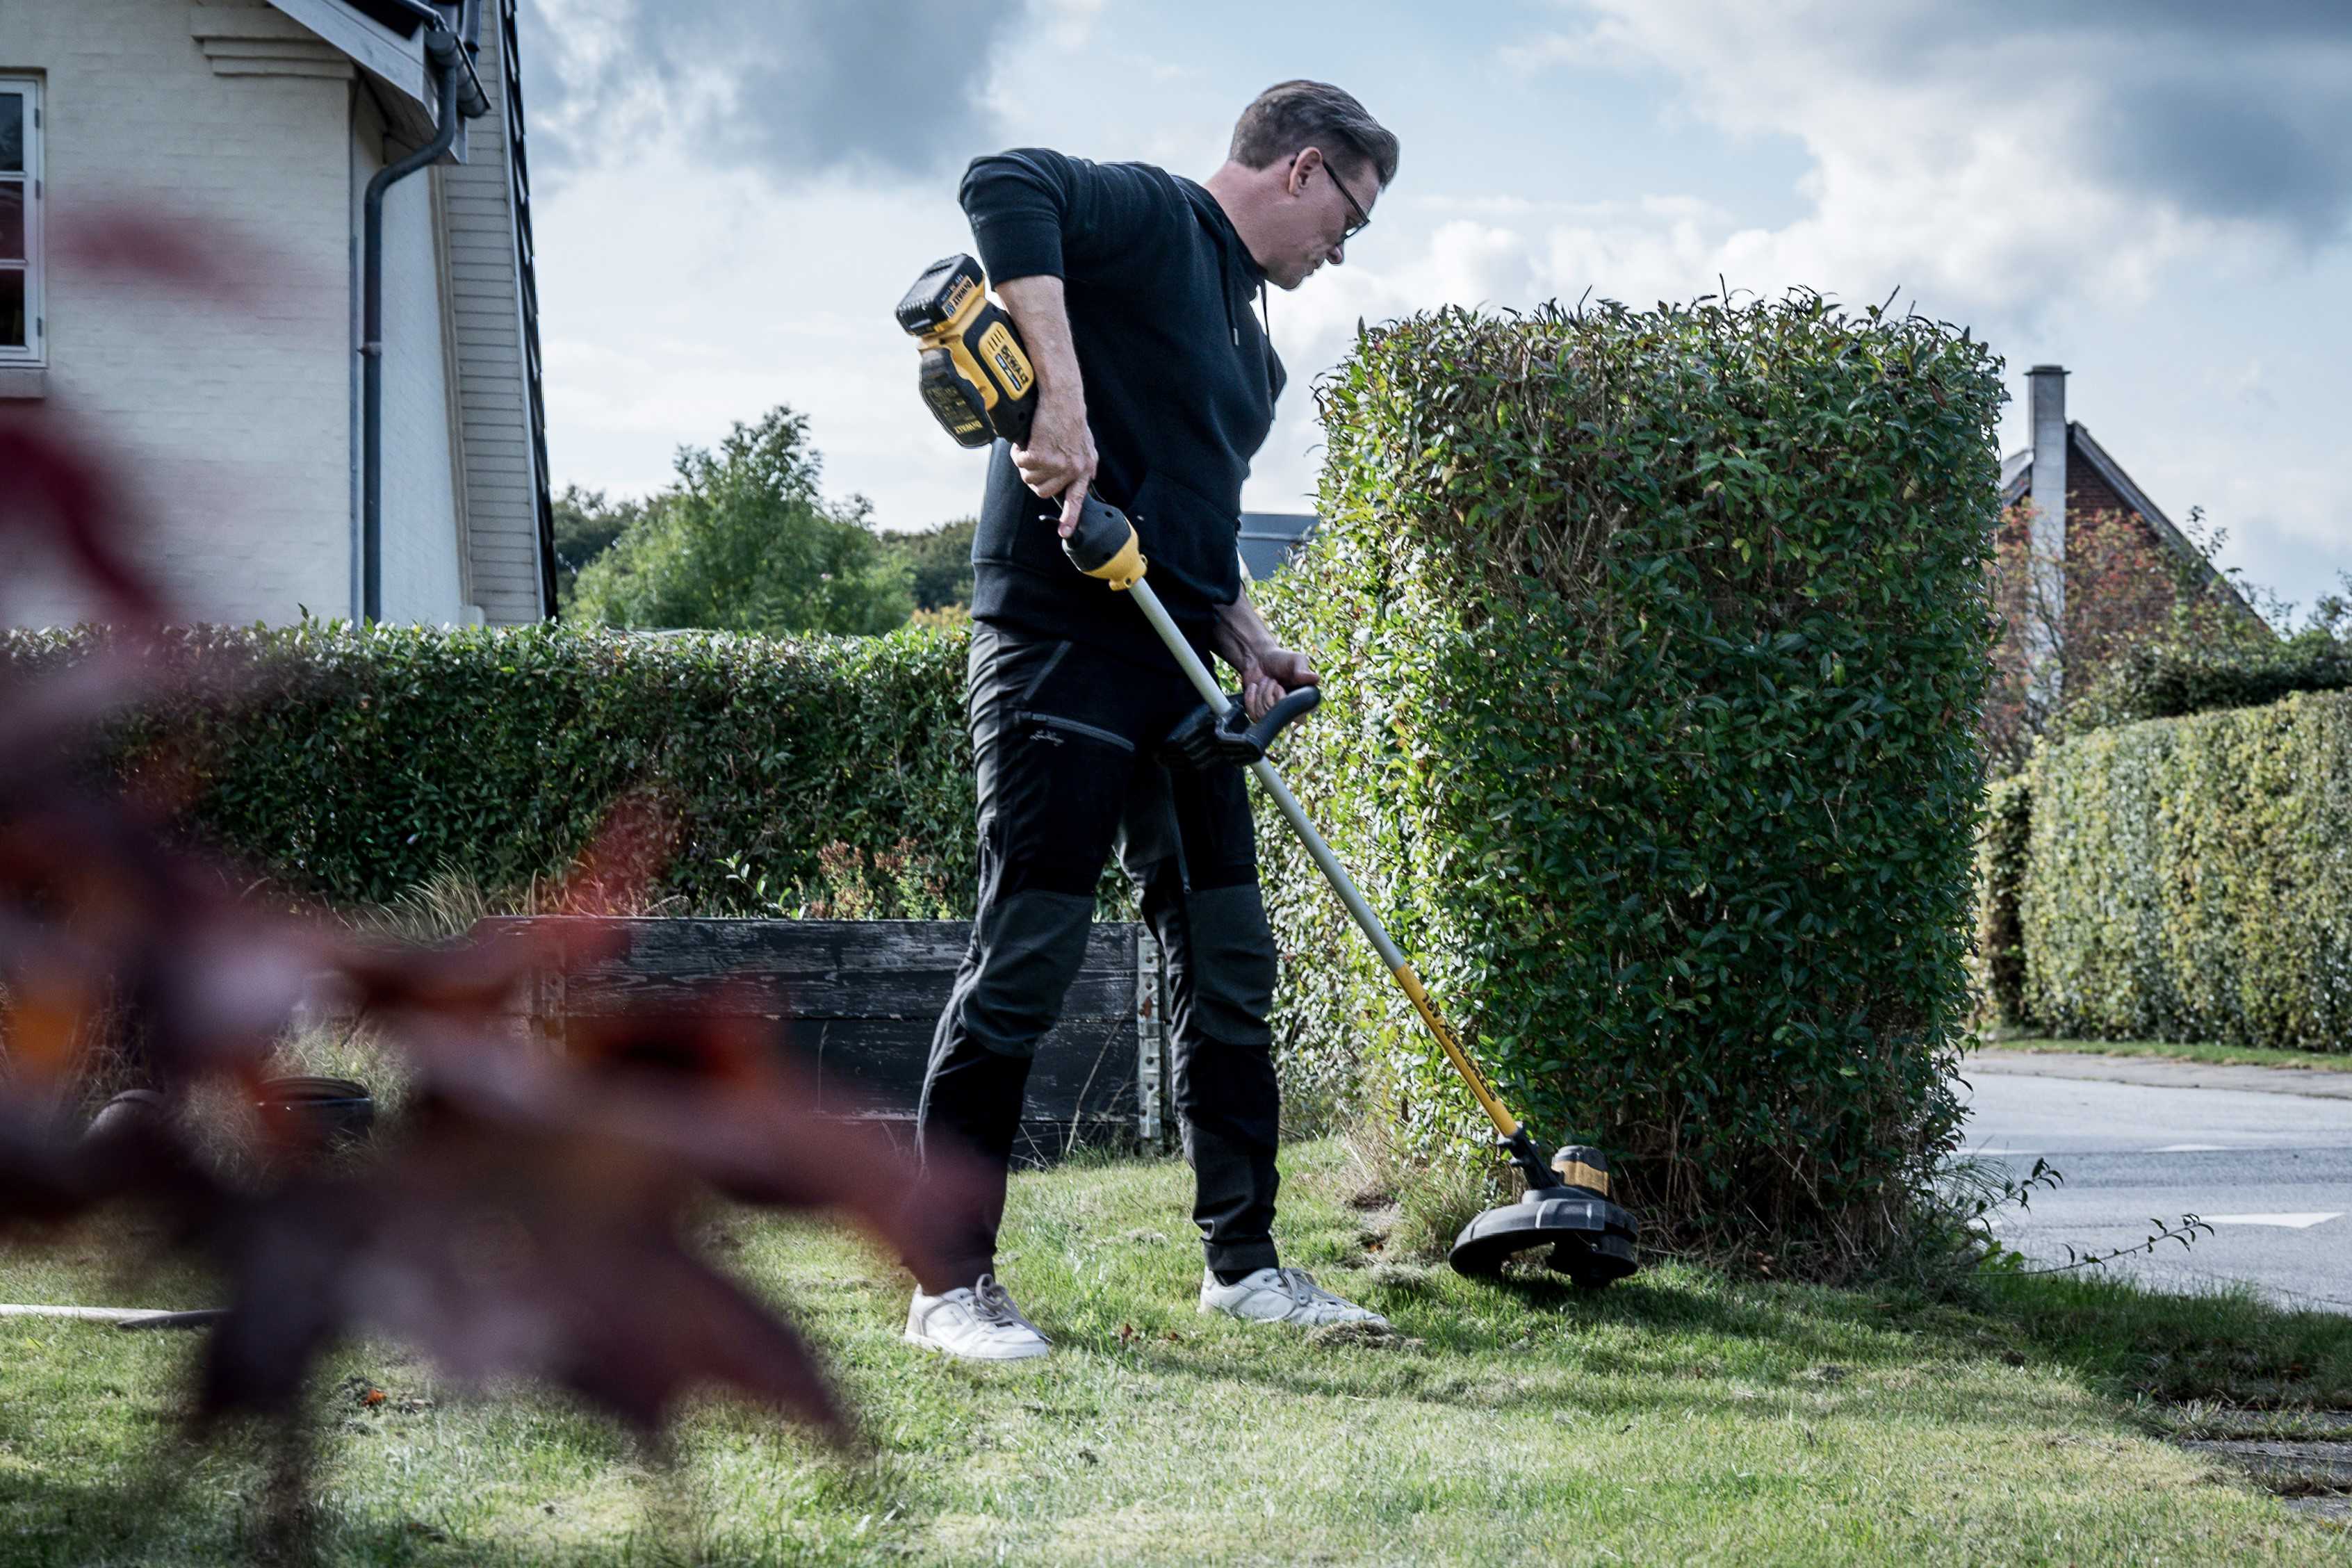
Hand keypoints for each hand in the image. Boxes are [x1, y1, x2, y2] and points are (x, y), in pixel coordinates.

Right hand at [1012, 393, 1098, 535]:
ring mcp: (1058, 464)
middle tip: (1035, 458)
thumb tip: (1087, 478)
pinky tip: (1026, 441)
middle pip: (1043, 491)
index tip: (1064, 533)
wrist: (1062, 397)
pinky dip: (1019, 453)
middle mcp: (1074, 469)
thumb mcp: (1084, 443)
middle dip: (1034, 477)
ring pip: (1031, 479)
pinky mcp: (1042, 456)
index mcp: (1085, 467)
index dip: (1069, 518)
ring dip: (1026, 464)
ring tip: (1033, 445)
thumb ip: (1083, 462)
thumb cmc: (1069, 416)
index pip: (1077, 499)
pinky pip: (1022, 464)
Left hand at [1234, 644, 1317, 722]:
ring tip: (1264, 681)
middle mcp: (1293, 712)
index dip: (1283, 700)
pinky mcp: (1261, 716)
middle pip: (1277, 715)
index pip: (1298, 716)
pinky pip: (1253, 715)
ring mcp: (1277, 716)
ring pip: (1264, 715)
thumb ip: (1303, 669)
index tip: (1279, 686)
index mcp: (1306, 701)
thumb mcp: (1295, 660)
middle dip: (1268, 693)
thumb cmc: (1280, 659)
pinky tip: (1254, 687)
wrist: (1260, 659)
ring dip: (1260, 694)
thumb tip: (1316, 679)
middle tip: (1271, 680)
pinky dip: (1250, 698)